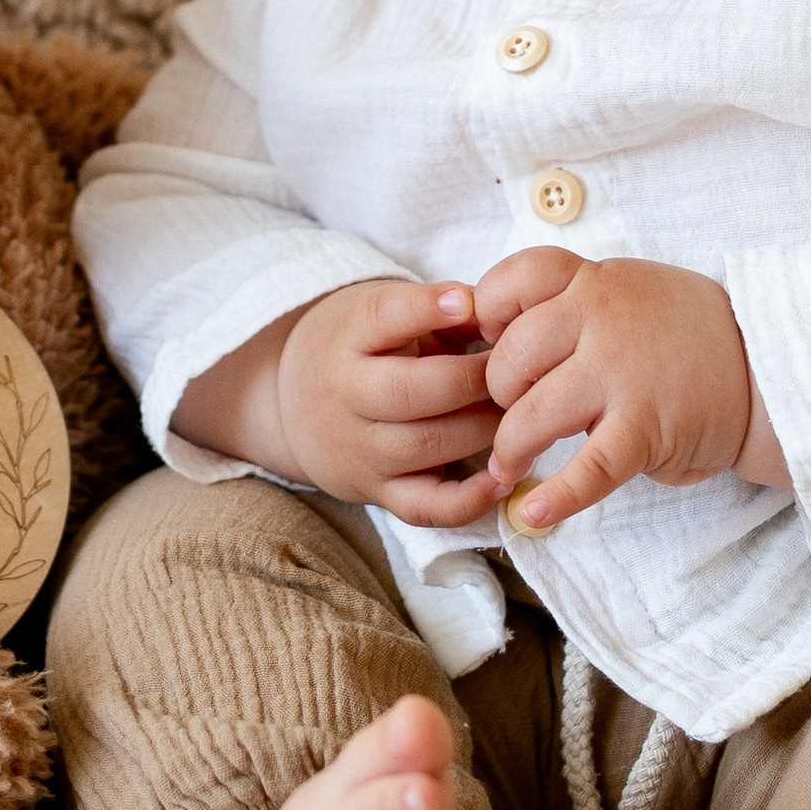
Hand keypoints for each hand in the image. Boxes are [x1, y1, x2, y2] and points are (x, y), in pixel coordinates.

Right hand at [172, 280, 504, 527]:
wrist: (290, 405)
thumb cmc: (359, 347)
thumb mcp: (384, 312)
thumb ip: (445, 311)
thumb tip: (506, 312)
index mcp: (347, 336)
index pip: (381, 317)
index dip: (425, 308)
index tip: (466, 301)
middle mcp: (345, 394)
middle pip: (411, 391)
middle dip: (474, 380)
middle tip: (517, 371)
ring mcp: (359, 449)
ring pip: (427, 445)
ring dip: (484, 429)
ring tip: (520, 413)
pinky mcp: (376, 492)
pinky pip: (425, 508)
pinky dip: (469, 501)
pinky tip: (505, 480)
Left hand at [473, 249, 788, 534]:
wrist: (768, 373)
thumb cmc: (689, 337)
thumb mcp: (632, 292)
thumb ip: (576, 302)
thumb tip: (502, 334)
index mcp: (598, 282)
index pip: (517, 279)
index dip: (490, 311)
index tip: (493, 337)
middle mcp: (605, 319)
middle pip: (511, 355)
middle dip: (499, 393)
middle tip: (513, 411)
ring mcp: (624, 374)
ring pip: (532, 414)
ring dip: (511, 448)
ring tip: (510, 466)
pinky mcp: (645, 429)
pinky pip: (586, 469)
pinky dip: (555, 497)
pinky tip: (533, 512)